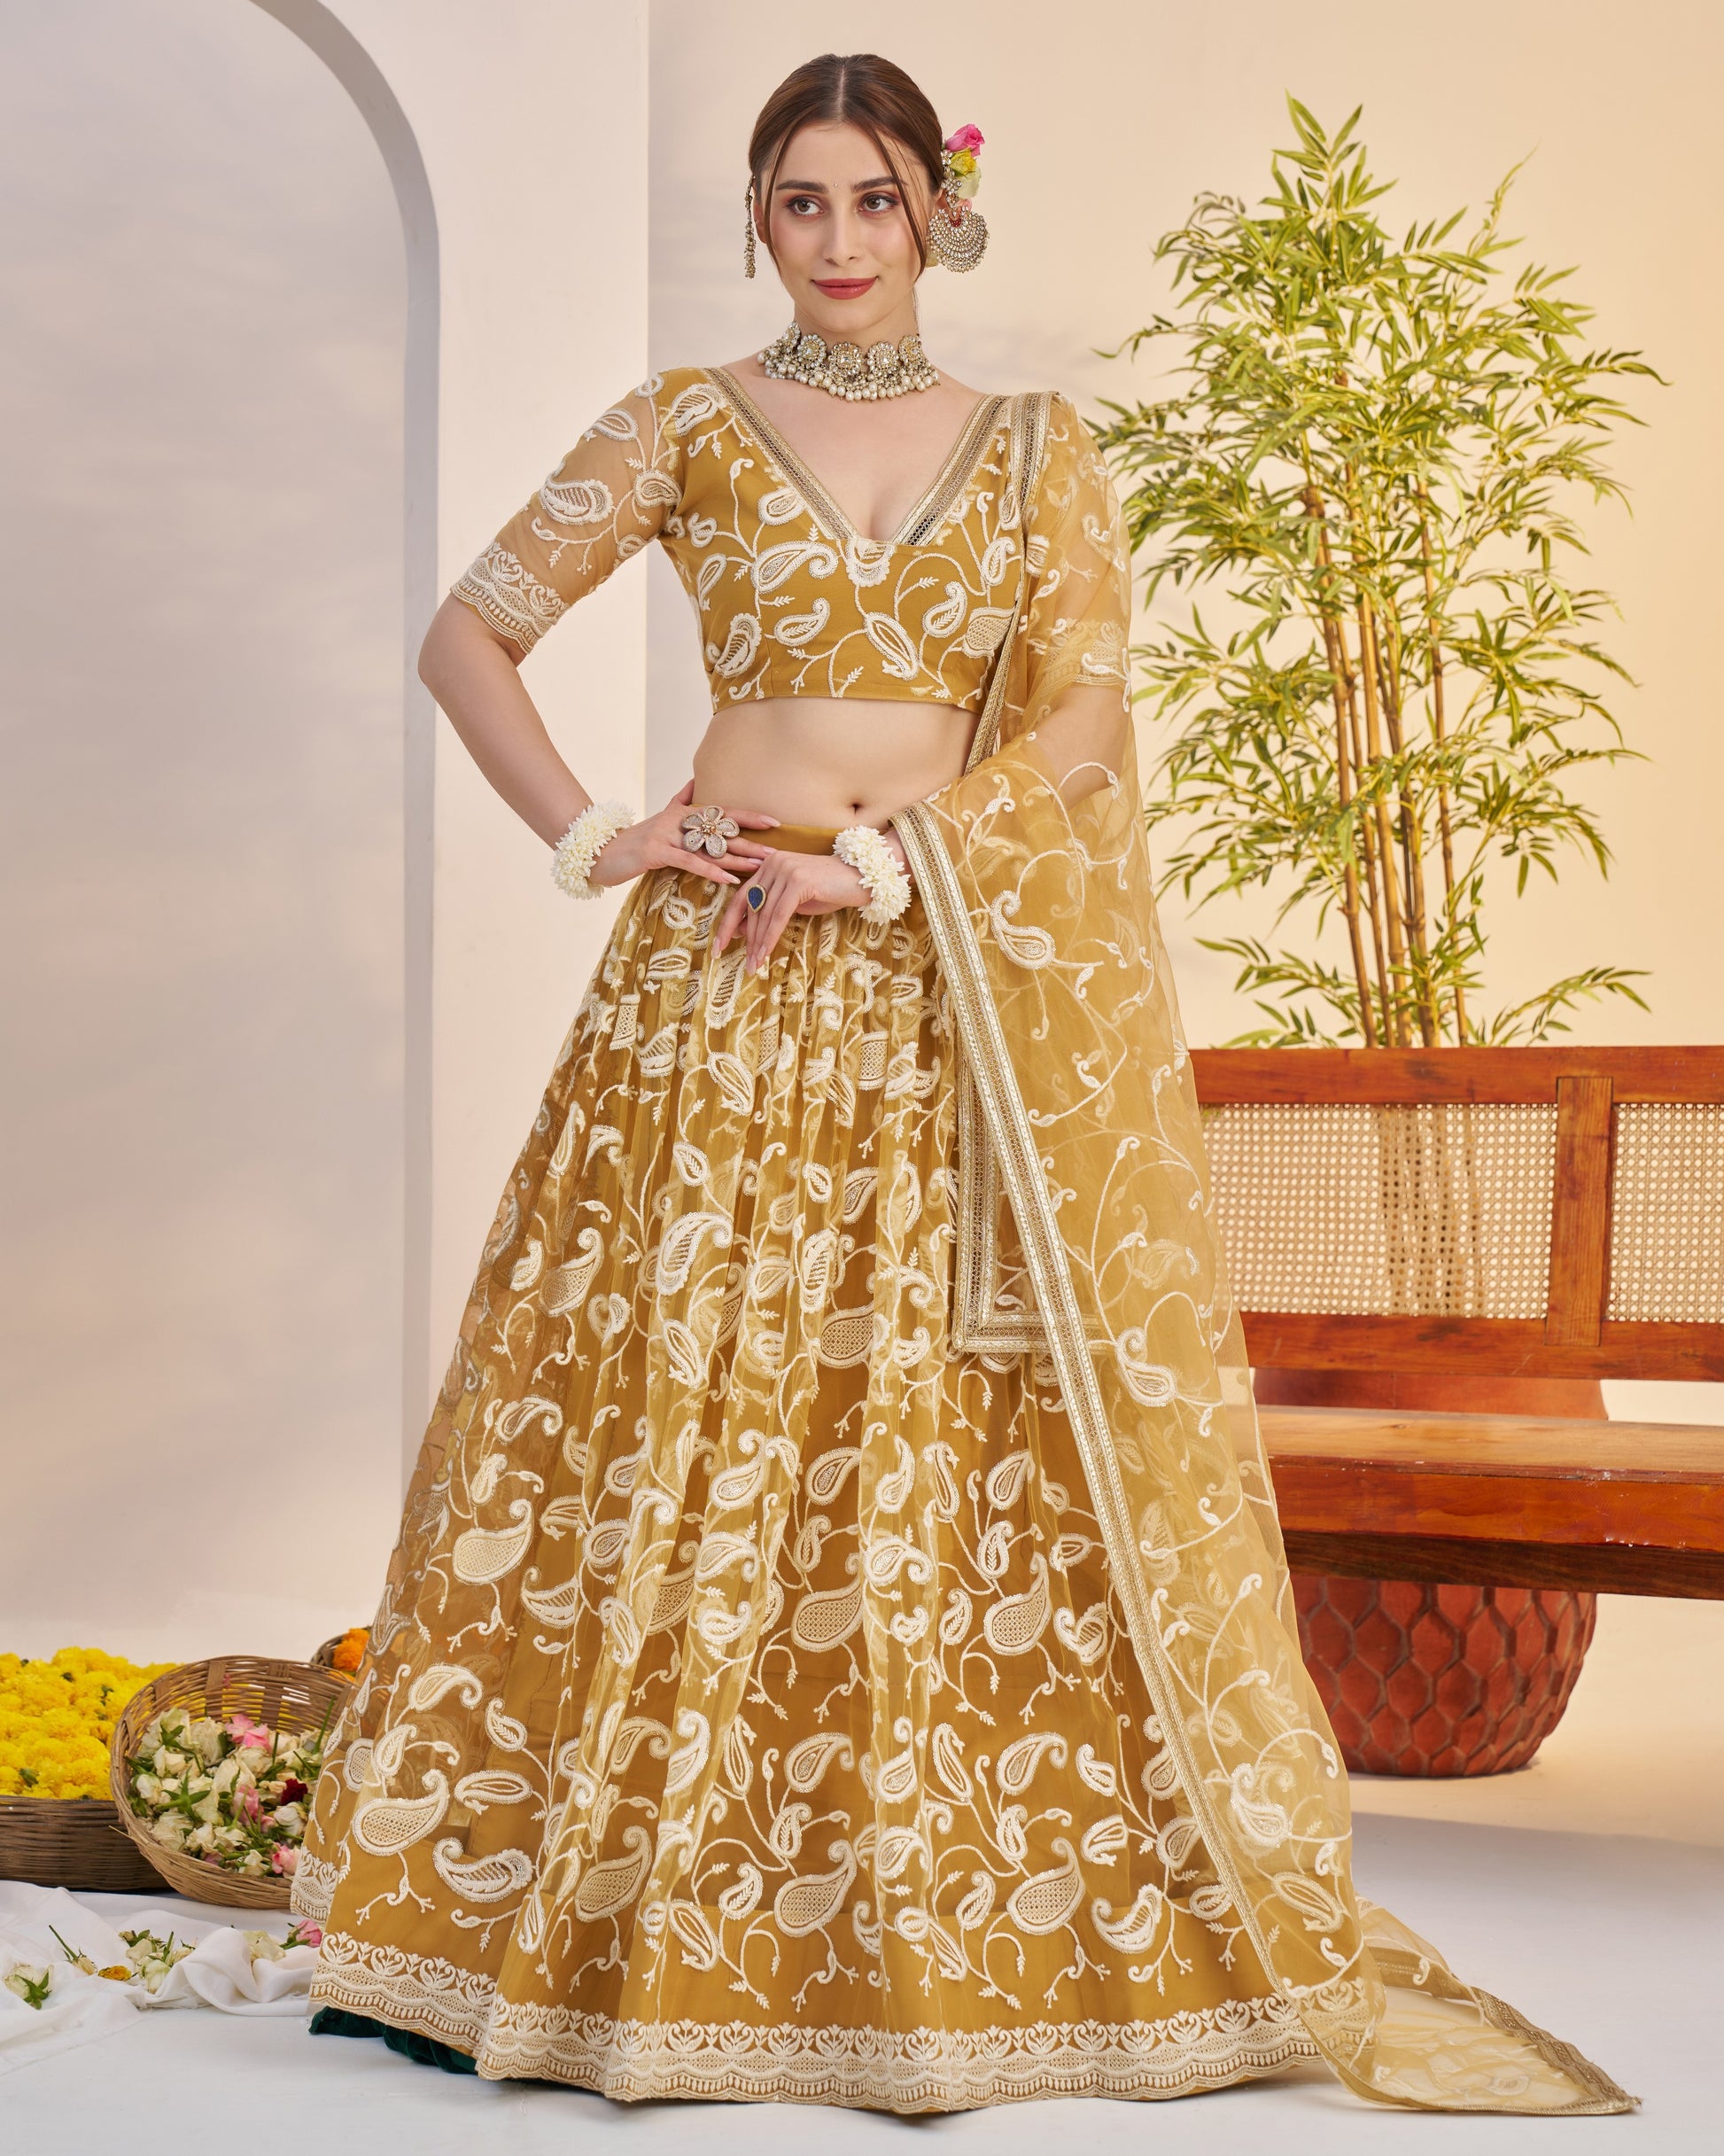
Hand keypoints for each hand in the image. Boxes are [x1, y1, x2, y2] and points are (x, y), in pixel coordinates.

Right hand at [588, 779, 777, 891]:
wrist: (601, 852)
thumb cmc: (633, 841)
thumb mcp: (658, 817)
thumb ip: (679, 800)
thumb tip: (694, 782)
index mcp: (682, 812)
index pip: (722, 812)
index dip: (748, 816)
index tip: (774, 822)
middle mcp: (677, 819)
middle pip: (721, 831)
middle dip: (751, 842)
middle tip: (777, 851)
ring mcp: (666, 834)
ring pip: (709, 848)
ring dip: (737, 858)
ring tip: (761, 867)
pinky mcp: (656, 852)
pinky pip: (690, 863)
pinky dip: (711, 871)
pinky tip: (729, 879)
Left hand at [715, 833, 908, 972]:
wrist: (862, 877)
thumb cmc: (831, 890)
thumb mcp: (795, 902)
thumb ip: (771, 911)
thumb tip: (744, 932)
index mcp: (769, 865)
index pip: (741, 896)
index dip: (728, 922)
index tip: (719, 946)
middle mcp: (773, 863)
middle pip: (748, 905)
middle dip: (740, 936)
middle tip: (735, 960)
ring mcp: (786, 869)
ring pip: (763, 913)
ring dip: (757, 942)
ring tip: (753, 965)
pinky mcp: (799, 880)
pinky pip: (779, 915)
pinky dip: (770, 936)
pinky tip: (765, 953)